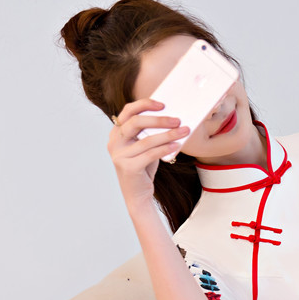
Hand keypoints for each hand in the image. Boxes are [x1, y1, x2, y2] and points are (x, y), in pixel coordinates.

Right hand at [107, 98, 189, 212]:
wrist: (137, 195)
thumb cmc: (143, 168)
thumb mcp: (144, 147)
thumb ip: (150, 133)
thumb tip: (172, 119)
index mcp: (116, 133)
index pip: (128, 111)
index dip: (145, 104)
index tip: (163, 104)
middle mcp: (114, 142)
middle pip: (136, 122)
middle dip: (159, 119)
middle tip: (177, 120)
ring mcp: (119, 155)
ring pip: (147, 140)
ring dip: (168, 135)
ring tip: (183, 132)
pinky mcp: (128, 168)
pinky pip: (150, 154)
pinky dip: (165, 149)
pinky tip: (177, 146)